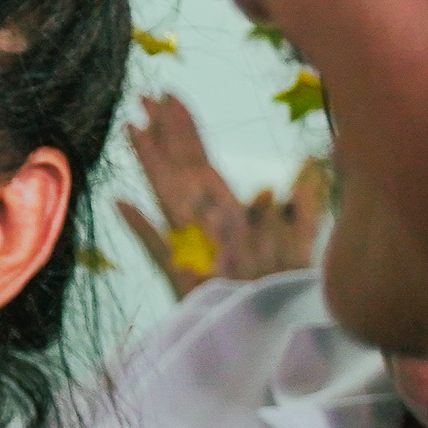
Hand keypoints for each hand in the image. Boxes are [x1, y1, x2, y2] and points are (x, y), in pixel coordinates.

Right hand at [115, 92, 325, 292]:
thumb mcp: (303, 241)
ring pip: (164, 193)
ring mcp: (187, 243)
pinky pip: (155, 244)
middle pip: (179, 167)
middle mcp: (203, 219)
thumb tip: (305, 164)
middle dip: (163, 132)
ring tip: (132, 129)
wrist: (277, 331)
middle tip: (146, 96)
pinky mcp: (179, 272)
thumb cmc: (287, 288)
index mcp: (227, 207)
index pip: (201, 158)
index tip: (171, 96)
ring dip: (148, 162)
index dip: (185, 127)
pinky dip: (139, 224)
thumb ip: (304, 206)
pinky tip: (122, 203)